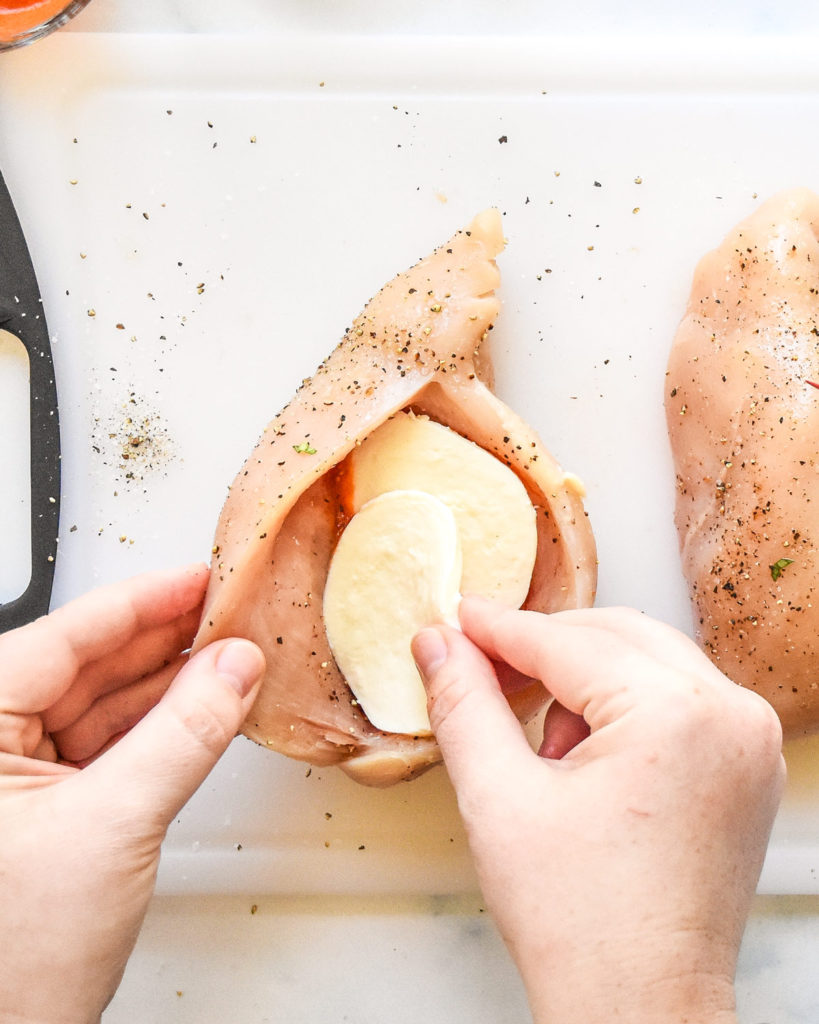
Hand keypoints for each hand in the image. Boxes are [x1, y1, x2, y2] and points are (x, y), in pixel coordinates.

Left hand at [0, 565, 264, 1023]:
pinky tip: (203, 706)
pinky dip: (160, 726)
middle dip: (163, 639)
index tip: (198, 576)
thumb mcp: (113, 826)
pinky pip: (110, 744)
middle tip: (227, 610)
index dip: (142, 600)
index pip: (64, 637)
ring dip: (168, 683)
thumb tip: (233, 668)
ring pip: (101, 703)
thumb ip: (184, 735)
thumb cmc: (11, 965)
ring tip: (228, 655)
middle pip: (85, 664)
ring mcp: (14, 777)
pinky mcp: (47, 806)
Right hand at [412, 599, 784, 1023]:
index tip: (457, 617)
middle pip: (615, 636)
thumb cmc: (579, 925)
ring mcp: (749, 740)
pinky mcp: (747, 763)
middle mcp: (730, 714)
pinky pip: (677, 696)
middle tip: (481, 664)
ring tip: (547, 756)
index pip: (568, 642)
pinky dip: (625, 705)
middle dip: (543, 648)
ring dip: (584, 679)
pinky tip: (588, 761)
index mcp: (676, 715)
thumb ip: (463, 702)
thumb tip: (437, 642)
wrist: (641, 1009)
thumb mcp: (498, 798)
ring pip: (647, 660)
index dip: (499, 628)